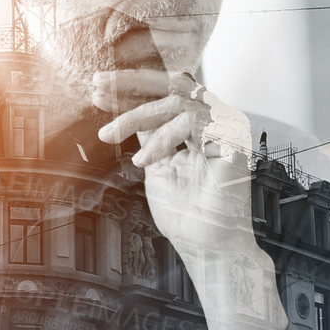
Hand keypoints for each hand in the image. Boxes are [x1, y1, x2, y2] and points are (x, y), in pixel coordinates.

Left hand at [94, 69, 286, 329]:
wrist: (207, 246)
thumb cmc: (186, 214)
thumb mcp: (156, 164)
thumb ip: (148, 134)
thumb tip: (128, 109)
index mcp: (199, 124)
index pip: (166, 92)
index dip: (131, 87)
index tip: (97, 88)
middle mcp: (216, 120)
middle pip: (173, 84)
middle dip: (130, 83)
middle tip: (97, 86)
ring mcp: (227, 127)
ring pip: (175, 100)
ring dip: (136, 116)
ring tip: (110, 136)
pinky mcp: (232, 139)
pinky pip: (190, 121)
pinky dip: (161, 138)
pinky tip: (144, 161)